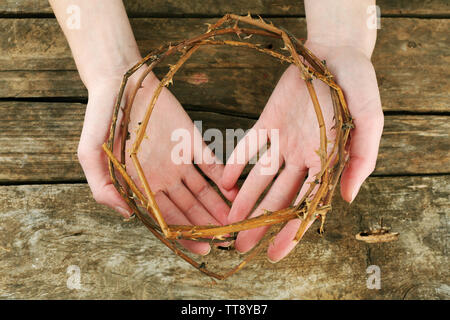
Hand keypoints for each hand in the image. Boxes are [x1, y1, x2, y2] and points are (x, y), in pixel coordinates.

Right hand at [78, 67, 237, 254]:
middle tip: (228, 240)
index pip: (165, 217)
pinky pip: (211, 164)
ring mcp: (178, 160)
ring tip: (236, 222)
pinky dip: (224, 179)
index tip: (204, 248)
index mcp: (140, 185)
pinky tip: (236, 192)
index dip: (184, 234)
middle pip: (188, 208)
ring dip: (219, 207)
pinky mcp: (191, 141)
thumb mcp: (89, 155)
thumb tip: (127, 216)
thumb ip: (102, 188)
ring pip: (203, 191)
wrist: (120, 82)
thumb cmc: (101, 118)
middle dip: (207, 226)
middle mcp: (162, 177)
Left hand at [221, 42, 383, 261]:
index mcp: (328, 161)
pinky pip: (249, 146)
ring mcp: (284, 140)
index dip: (291, 230)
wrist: (334, 50)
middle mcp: (304, 156)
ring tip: (228, 222)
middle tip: (241, 246)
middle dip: (261, 222)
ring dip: (244, 199)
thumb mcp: (370, 121)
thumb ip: (361, 160)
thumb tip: (347, 199)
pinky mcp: (267, 122)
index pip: (307, 204)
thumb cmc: (358, 84)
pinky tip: (223, 181)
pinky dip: (235, 162)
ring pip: (261, 177)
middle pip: (280, 197)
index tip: (274, 254)